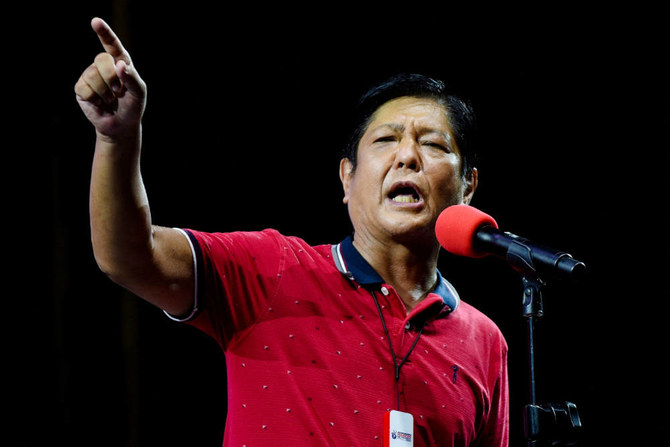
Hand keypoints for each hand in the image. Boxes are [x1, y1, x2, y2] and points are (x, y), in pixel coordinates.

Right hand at [74, 17, 145, 140]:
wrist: (121, 125)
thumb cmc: (132, 106)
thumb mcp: (138, 92)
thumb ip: (132, 77)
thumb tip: (120, 64)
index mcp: (120, 62)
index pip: (112, 45)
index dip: (104, 33)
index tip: (95, 22)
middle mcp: (103, 66)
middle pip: (101, 60)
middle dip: (112, 78)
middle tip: (118, 92)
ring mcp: (90, 75)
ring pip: (92, 75)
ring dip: (104, 92)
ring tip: (110, 99)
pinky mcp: (80, 88)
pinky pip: (84, 88)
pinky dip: (95, 98)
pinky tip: (99, 103)